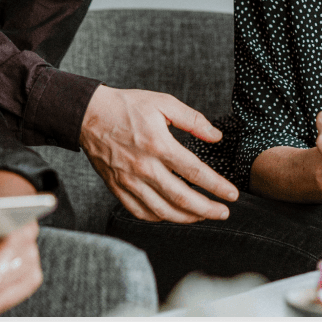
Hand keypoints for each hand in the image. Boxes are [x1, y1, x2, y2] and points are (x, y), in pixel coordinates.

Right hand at [79, 85, 238, 222]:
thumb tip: (216, 136)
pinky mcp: (117, 188)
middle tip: (224, 213)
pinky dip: (159, 218)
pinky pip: (140, 212)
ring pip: (162, 211)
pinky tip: (171, 214)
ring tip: (202, 215)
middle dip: (207, 209)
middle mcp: (144, 167)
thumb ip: (192, 120)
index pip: (195, 172)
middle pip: (182, 198)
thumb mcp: (163, 103)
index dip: (217, 186)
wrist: (89, 114)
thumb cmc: (126, 106)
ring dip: (187, 218)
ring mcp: (129, 181)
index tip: (232, 194)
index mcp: (158, 145)